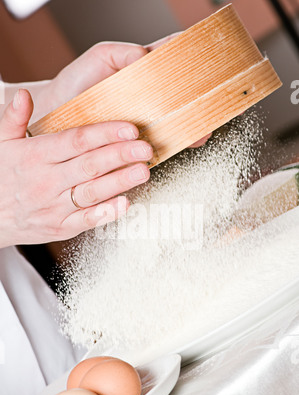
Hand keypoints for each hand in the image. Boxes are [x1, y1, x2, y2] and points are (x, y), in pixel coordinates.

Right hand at [0, 89, 151, 248]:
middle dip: (120, 155)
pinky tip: (125, 203)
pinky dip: (106, 213)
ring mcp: (55, 206)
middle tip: (145, 148)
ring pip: (92, 192)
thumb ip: (13, 118)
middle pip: (90, 165)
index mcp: (35, 156)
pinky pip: (86, 220)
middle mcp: (47, 181)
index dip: (104, 133)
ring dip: (120, 182)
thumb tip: (24, 95)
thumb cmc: (1, 177)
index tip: (129, 128)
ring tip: (143, 171)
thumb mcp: (1, 144)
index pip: (75, 141)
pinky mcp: (61, 227)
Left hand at [35, 40, 211, 147]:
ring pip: (174, 123)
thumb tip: (146, 55)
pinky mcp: (133, 142)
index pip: (173, 61)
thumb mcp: (100, 58)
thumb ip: (123, 53)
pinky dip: (172, 144)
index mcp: (141, 73)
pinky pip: (156, 143)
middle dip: (200, 98)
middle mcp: (146, 99)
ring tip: (202, 126)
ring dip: (191, 124)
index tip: (213, 58)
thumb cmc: (76, 83)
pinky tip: (184, 142)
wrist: (54, 114)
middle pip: (181, 97)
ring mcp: (141, 121)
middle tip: (214, 99)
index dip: (194, 58)